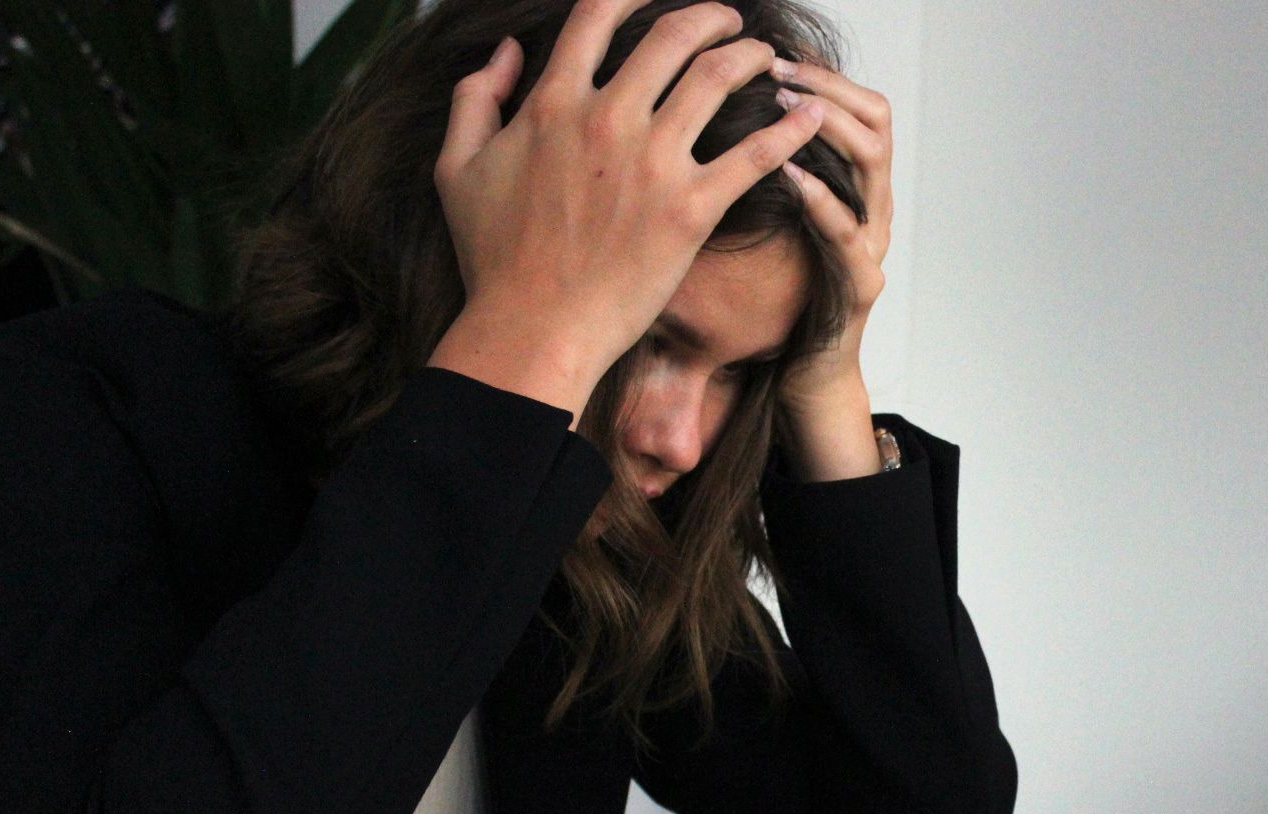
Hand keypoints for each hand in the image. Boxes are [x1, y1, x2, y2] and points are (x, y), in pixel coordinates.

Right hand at [428, 0, 825, 421]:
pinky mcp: (690, 210)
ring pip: (717, 78)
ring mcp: (652, 164)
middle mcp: (606, 119)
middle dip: (711, 17)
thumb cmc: (494, 259)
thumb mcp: (457, 168)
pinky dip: (789, 128)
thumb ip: (476, 98)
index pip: (598, 16)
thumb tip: (507, 52)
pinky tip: (810, 115)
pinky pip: (754, 155)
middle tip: (730, 21)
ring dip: (750, 56)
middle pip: (672, 35)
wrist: (532, 329)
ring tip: (767, 57)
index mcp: (552, 103)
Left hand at [773, 60, 892, 479]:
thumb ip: (758, 172)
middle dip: (826, 86)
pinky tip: (788, 174)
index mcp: (853, 187)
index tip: (776, 52)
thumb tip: (711, 115)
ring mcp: (872, 244)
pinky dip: (820, 198)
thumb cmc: (779, 298)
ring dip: (826, 127)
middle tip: (776, 69)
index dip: (823, 73)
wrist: (803, 377)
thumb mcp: (767, 222)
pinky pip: (848, 232)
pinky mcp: (861, 285)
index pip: (858, 105)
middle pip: (875, 119)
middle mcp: (872, 207)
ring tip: (782, 107)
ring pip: (872, 163)